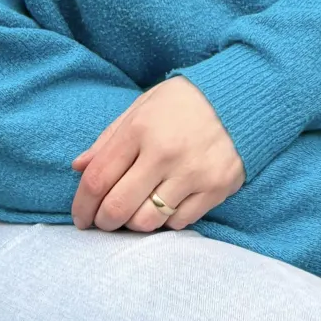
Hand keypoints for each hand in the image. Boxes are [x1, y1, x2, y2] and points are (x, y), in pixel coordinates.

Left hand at [70, 77, 244, 232]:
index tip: (81, 216)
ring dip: (134, 223)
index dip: (82, 205)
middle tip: (104, 221)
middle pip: (118, 208)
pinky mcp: (216, 187)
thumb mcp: (143, 106)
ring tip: (136, 211)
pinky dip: (168, 219)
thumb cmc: (184, 101)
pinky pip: (179, 222)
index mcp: (141, 128)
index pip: (97, 179)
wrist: (241, 96)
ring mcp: (192, 172)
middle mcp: (165, 152)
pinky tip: (167, 203)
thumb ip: (109, 138)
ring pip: (147, 222)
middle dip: (103, 222)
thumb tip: (78, 167)